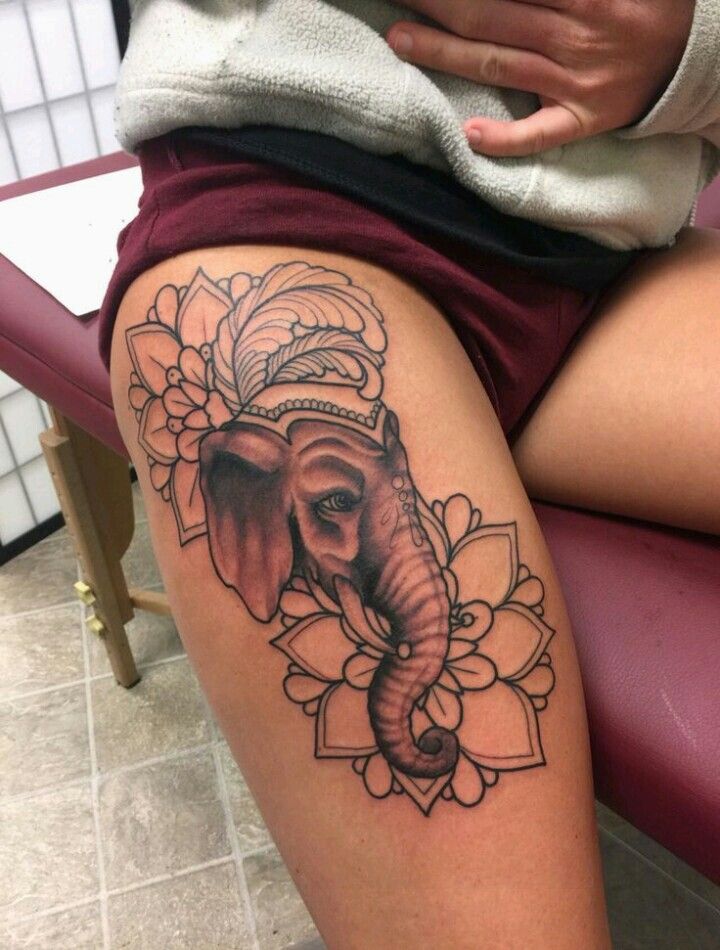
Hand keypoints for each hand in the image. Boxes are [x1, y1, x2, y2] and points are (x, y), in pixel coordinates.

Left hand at [386, 0, 694, 155]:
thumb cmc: (644, 9)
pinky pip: (539, 133)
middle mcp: (573, 35)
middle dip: (438, 3)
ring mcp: (575, 81)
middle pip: (490, 14)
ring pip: (499, 63)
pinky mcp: (581, 120)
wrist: (691, 61)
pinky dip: (505, 137)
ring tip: (401, 39)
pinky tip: (468, 134)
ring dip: (445, 52)